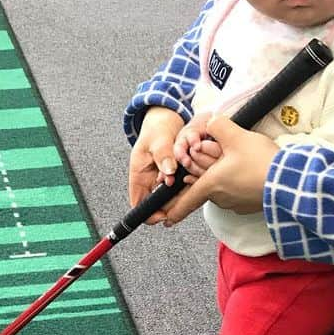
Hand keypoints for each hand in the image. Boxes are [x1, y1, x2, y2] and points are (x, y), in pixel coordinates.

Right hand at [128, 107, 184, 223]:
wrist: (166, 119)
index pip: (138, 202)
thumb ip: (163, 155)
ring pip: (171, 197)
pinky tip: (195, 181)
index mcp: (139, 174)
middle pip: (157, 203)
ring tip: (190, 187)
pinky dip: (188, 187)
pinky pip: (181, 188)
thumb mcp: (158, 140)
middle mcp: (150, 179)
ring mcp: (163, 179)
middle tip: (183, 202)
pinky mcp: (176, 176)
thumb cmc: (156, 128)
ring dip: (180, 196)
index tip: (162, 216)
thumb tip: (168, 172)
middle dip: (170, 206)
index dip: (148, 213)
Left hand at [160, 116, 279, 224]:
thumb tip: (210, 122)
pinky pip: (236, 193)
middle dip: (204, 175)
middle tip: (213, 159)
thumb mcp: (236, 136)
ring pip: (221, 190)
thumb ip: (217, 125)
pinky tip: (247, 170)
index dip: (173, 210)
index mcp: (211, 185)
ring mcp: (236, 204)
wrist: (291, 181)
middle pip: (205, 186)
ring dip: (222, 178)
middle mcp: (221, 198)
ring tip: (235, 162)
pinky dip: (235, 183)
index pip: (187, 200)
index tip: (165, 219)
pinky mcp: (250, 205)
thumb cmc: (261, 162)